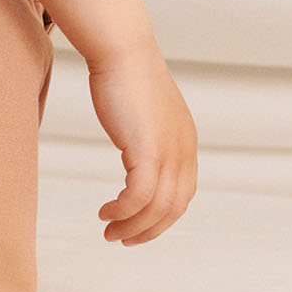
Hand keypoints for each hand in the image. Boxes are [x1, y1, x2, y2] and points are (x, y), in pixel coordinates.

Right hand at [88, 41, 197, 244]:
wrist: (122, 52)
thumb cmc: (125, 77)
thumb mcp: (144, 114)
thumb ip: (146, 136)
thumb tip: (135, 150)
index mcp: (185, 144)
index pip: (181, 195)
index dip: (160, 218)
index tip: (135, 226)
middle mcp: (183, 151)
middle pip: (173, 208)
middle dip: (147, 230)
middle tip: (120, 239)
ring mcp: (169, 151)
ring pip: (156, 207)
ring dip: (132, 226)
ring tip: (109, 231)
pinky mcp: (148, 150)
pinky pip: (138, 197)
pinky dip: (123, 211)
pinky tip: (106, 212)